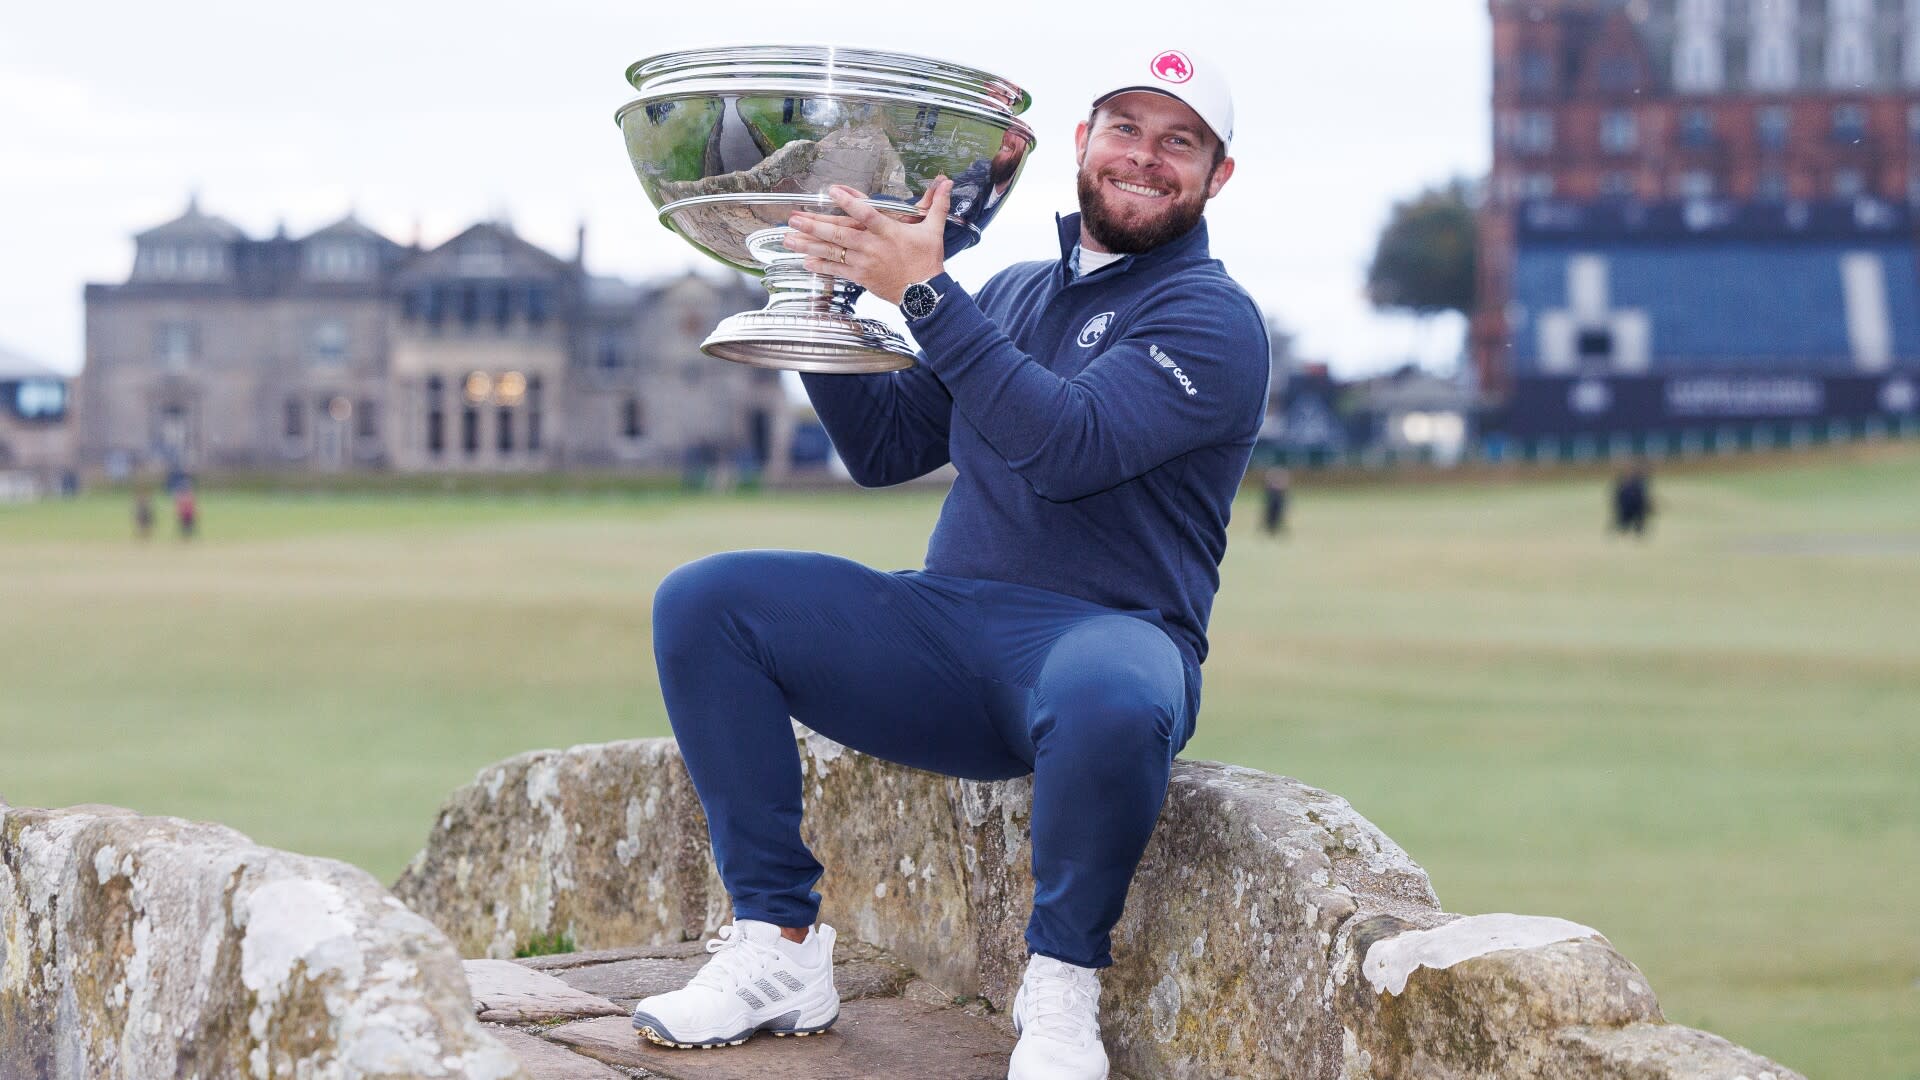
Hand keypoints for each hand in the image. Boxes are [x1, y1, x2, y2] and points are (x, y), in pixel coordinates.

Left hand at [785, 178, 949, 304]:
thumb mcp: (933, 229)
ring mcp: (864, 262)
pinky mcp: (860, 276)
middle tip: (793, 218)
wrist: (924, 294)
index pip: (867, 213)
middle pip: (839, 233)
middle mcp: (872, 246)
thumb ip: (937, 204)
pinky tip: (804, 260)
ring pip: (833, 251)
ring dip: (809, 244)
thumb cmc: (927, 261)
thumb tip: (946, 181)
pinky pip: (836, 270)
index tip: (832, 190)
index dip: (849, 201)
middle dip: (814, 225)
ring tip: (788, 238)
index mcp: (889, 231)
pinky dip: (820, 265)